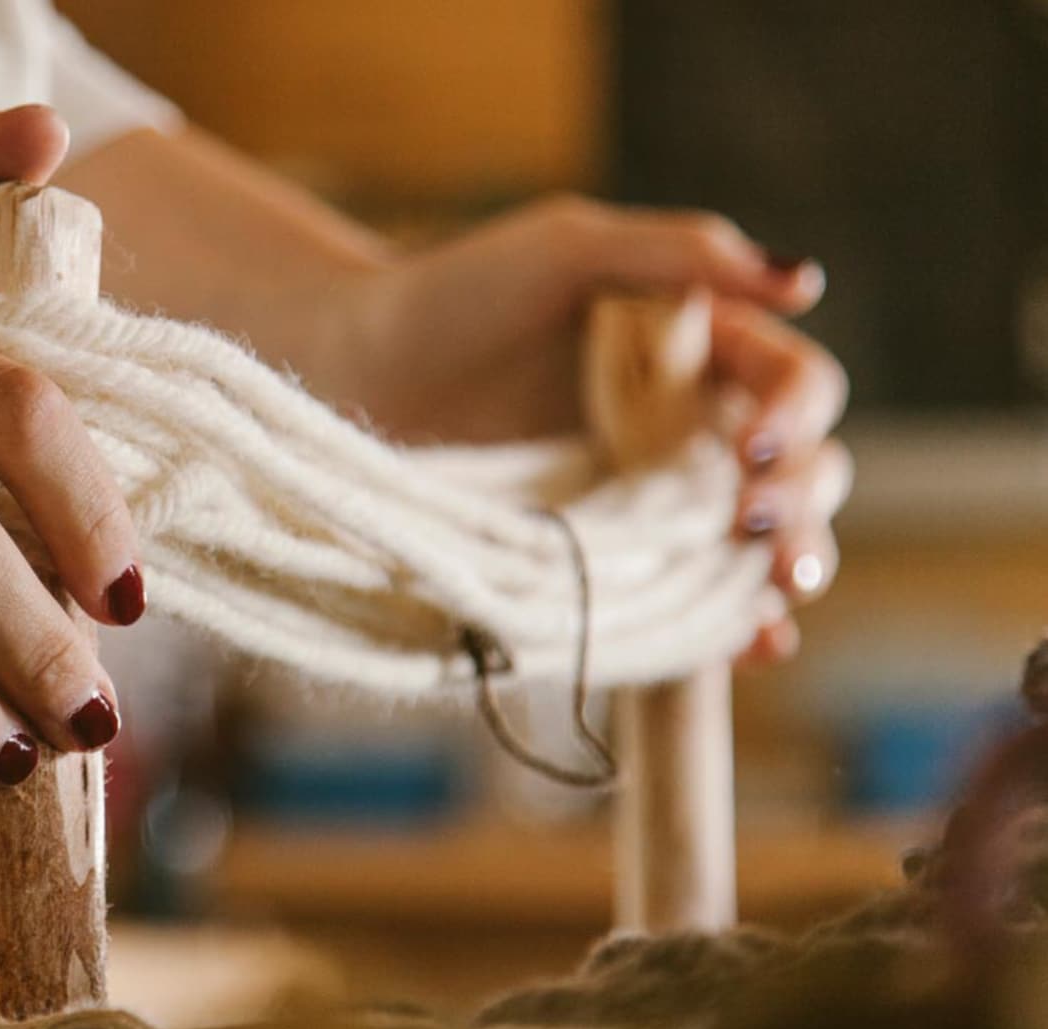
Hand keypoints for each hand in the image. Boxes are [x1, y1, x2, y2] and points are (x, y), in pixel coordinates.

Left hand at [366, 196, 850, 663]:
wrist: (356, 371)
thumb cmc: (453, 294)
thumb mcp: (565, 249)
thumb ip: (681, 252)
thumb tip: (806, 281)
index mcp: (703, 353)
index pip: (796, 384)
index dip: (799, 413)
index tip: (758, 443)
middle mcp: (691, 431)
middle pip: (801, 471)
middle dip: (805, 501)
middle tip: (760, 521)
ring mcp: (649, 503)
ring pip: (758, 543)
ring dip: (787, 567)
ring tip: (784, 588)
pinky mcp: (603, 561)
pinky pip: (686, 602)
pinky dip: (731, 630)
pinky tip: (755, 646)